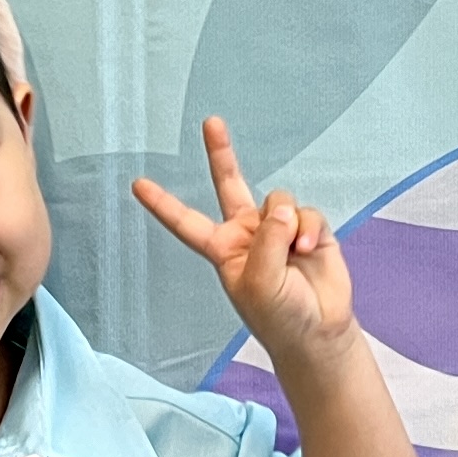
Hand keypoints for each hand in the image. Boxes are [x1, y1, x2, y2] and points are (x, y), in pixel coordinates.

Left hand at [135, 117, 357, 370]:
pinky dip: (310, 229)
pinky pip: (307, 213)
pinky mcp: (309, 230)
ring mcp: (278, 229)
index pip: (186, 222)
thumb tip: (282, 209)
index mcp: (223, 250)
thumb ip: (267, 240)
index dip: (163, 204)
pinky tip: (309, 250)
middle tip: (211, 123)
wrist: (319, 333)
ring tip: (296, 253)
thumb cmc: (280, 317)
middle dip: (221, 153)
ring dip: (289, 224)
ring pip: (279, 200)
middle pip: (230, 184)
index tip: (137, 184)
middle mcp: (248, 233)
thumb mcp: (259, 283)